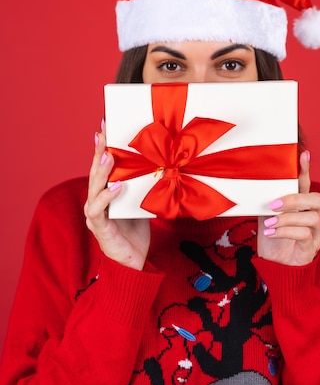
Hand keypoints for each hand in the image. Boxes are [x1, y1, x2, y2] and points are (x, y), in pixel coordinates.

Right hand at [84, 125, 149, 270]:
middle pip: (95, 171)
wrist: (137, 260)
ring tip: (108, 155)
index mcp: (105, 192)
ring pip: (93, 187)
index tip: (105, 124)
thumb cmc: (137, 229)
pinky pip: (98, 210)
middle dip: (98, 150)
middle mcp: (96, 200)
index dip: (102, 145)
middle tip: (104, 132)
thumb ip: (142, 183)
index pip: (102, 164)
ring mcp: (95, 214)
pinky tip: (116, 187)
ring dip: (101, 171)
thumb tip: (160, 160)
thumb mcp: (142, 200)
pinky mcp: (99, 228)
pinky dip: (107, 197)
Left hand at [257, 151, 319, 265]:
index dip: (305, 170)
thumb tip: (255, 184)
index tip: (303, 154)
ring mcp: (315, 231)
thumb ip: (267, 201)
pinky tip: (272, 233)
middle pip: (316, 199)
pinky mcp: (312, 247)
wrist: (274, 265)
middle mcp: (313, 215)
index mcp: (301, 205)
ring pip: (311, 218)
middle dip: (295, 200)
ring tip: (269, 223)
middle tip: (274, 205)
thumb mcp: (266, 215)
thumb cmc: (272, 237)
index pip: (305, 184)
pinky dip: (286, 232)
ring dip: (287, 219)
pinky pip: (304, 235)